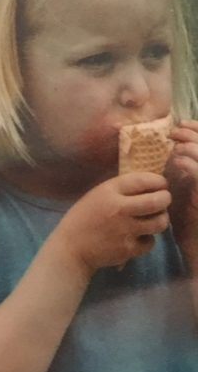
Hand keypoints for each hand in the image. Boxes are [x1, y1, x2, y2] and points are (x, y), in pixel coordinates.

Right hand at [51, 172, 170, 272]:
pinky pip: (150, 242)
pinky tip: (137, 238)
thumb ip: (120, 191)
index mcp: (109, 191)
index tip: (161, 185)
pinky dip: (147, 240)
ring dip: (160, 220)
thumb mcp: (96, 196)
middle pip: (158, 201)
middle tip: (163, 201)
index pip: (144, 180)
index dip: (159, 181)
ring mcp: (125, 230)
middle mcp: (119, 208)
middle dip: (165, 199)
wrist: (71, 248)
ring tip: (153, 220)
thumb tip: (149, 187)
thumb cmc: (83, 218)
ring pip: (160, 222)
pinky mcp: (129, 248)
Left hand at [168, 119, 197, 243]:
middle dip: (194, 134)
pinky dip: (191, 165)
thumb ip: (183, 170)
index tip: (182, 124)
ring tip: (176, 145)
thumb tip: (176, 149)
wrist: (197, 246)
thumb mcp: (186, 188)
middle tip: (175, 131)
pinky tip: (178, 162)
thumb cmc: (189, 220)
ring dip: (193, 147)